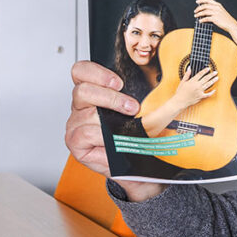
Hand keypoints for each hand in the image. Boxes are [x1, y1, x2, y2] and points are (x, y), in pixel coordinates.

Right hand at [66, 61, 162, 201]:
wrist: (135, 165)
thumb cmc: (134, 134)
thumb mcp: (139, 112)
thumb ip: (139, 96)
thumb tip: (162, 90)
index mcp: (93, 91)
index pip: (82, 71)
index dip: (97, 73)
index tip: (118, 82)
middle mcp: (81, 106)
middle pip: (82, 90)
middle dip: (111, 98)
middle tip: (132, 107)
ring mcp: (75, 123)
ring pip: (87, 114)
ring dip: (111, 120)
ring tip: (128, 128)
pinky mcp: (74, 141)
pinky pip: (85, 133)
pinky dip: (102, 138)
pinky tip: (113, 143)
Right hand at [172, 66, 218, 107]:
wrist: (180, 101)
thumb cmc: (180, 92)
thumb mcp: (182, 82)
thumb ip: (187, 75)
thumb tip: (189, 68)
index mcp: (192, 81)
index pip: (200, 74)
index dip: (205, 70)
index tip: (208, 68)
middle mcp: (197, 86)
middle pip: (206, 78)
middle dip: (211, 75)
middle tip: (215, 72)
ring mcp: (200, 91)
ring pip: (208, 85)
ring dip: (213, 81)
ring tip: (217, 78)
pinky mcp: (201, 96)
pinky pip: (208, 94)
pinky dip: (212, 92)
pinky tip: (214, 90)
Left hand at [195, 0, 236, 60]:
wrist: (231, 24)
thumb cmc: (225, 19)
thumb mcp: (220, 11)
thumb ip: (214, 9)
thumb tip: (205, 11)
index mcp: (218, 5)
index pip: (208, 0)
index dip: (201, 0)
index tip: (197, 1)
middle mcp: (216, 8)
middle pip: (204, 6)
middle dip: (198, 8)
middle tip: (195, 11)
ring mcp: (216, 13)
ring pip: (204, 12)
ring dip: (199, 14)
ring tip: (196, 16)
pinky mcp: (215, 19)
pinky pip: (206, 18)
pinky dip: (202, 19)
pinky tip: (200, 21)